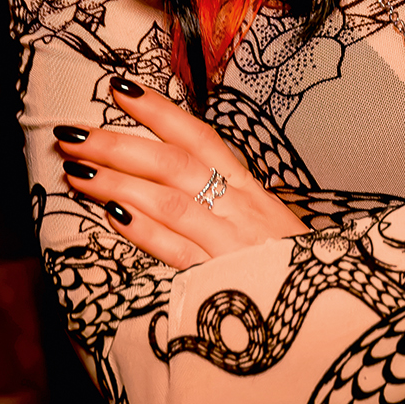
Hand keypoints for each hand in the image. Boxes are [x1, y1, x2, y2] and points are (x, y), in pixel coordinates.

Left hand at [51, 79, 306, 268]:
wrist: (330, 314)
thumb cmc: (293, 269)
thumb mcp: (267, 223)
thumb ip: (226, 198)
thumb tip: (175, 174)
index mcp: (250, 190)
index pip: (201, 138)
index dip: (159, 111)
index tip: (119, 89)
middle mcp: (242, 210)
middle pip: (174, 164)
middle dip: (119, 146)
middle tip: (74, 134)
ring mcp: (232, 245)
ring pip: (169, 202)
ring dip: (118, 183)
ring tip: (77, 172)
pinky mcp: (222, 283)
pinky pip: (176, 251)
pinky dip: (142, 232)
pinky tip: (109, 216)